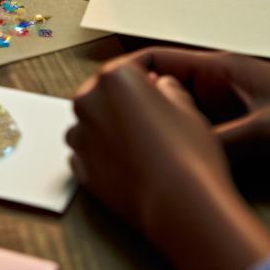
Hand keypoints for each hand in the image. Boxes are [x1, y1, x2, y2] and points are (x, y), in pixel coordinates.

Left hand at [68, 50, 269, 269]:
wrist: (179, 204)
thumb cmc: (188, 154)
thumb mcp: (187, 105)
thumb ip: (167, 88)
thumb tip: (161, 87)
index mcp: (115, 77)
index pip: (132, 66)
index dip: (151, 75)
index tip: (160, 84)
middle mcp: (89, 102)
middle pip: (106, 93)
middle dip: (126, 102)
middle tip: (155, 118)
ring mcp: (81, 137)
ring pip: (94, 124)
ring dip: (112, 128)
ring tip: (145, 145)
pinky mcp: (81, 169)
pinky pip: (90, 154)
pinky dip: (105, 156)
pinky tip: (133, 164)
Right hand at [123, 47, 269, 164]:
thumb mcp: (266, 133)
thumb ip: (219, 142)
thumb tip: (175, 156)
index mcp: (220, 66)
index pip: (156, 60)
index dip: (125, 75)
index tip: (100, 96)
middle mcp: (221, 79)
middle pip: (164, 88)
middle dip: (139, 106)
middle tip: (113, 131)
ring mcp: (233, 100)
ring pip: (184, 110)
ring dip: (165, 124)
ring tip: (138, 147)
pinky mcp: (246, 121)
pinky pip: (204, 128)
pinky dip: (189, 139)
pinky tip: (181, 158)